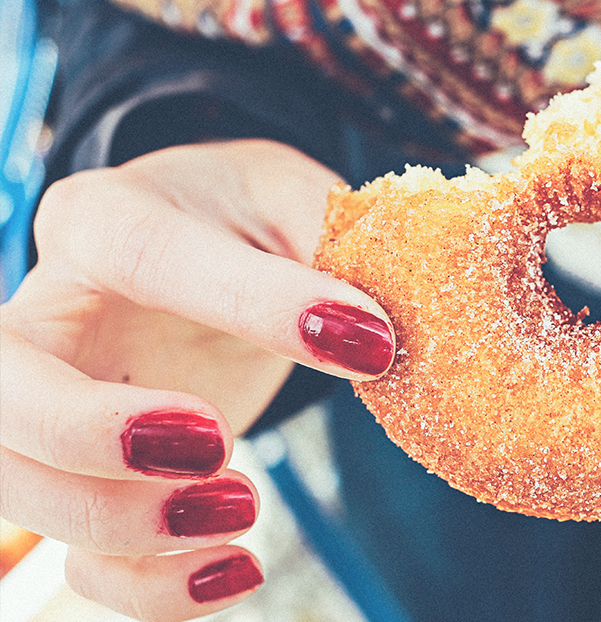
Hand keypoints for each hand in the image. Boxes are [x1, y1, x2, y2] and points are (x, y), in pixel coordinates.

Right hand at [0, 140, 394, 620]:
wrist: (217, 248)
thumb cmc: (252, 217)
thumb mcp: (298, 199)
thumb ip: (337, 242)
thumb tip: (380, 330)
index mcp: (108, 217)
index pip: (143, 254)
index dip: (250, 304)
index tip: (366, 343)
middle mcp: (55, 313)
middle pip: (3, 390)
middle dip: (93, 436)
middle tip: (218, 445)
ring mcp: (59, 403)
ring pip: (19, 486)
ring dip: (125, 526)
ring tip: (245, 508)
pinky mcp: (93, 477)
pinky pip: (82, 556)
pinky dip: (149, 587)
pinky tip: (235, 569)